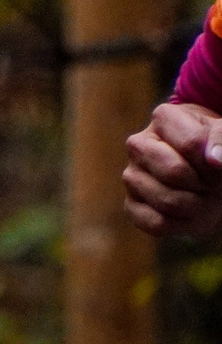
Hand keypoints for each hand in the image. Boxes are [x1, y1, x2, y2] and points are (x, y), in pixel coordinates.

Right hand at [123, 100, 221, 238]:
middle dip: (205, 185)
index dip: (215, 162)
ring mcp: (132, 176)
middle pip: (174, 172)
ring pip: (167, 201)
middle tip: (215, 184)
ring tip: (205, 198)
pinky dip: (182, 225)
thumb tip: (216, 160)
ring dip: (199, 208)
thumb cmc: (216, 151)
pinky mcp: (131, 204)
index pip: (191, 144)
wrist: (210, 173)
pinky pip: (156, 223)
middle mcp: (139, 144)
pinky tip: (189, 213)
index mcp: (164, 119)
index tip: (221, 164)